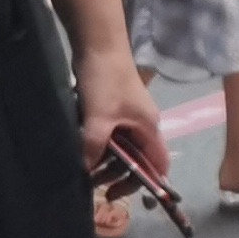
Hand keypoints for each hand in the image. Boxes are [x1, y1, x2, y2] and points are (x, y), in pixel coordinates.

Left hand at [76, 46, 164, 200]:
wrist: (98, 45)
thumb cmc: (106, 81)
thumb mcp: (99, 118)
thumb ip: (94, 147)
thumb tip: (85, 171)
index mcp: (149, 128)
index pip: (157, 164)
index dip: (143, 182)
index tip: (116, 192)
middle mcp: (143, 125)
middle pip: (137, 158)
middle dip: (116, 173)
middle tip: (91, 182)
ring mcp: (128, 116)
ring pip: (121, 147)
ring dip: (104, 160)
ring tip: (83, 166)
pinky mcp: (113, 109)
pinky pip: (110, 135)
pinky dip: (98, 145)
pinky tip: (81, 146)